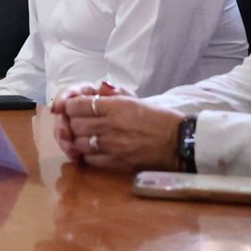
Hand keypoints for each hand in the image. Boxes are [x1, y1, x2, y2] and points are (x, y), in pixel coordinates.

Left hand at [54, 88, 181, 171]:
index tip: (73, 108)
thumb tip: (98, 88)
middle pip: (76, 125)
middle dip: (74, 123)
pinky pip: (91, 160)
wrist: (179, 142)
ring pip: (80, 143)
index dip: (71, 106)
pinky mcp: (118, 163)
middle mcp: (112, 125)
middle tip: (80, 123)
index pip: (79, 105)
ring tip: (86, 138)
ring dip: (80, 140)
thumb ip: (114, 94)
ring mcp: (113, 146)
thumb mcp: (135, 100)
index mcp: (116, 107)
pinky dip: (89, 155)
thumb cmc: (159, 119)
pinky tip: (95, 151)